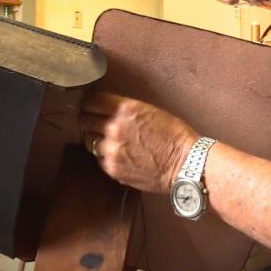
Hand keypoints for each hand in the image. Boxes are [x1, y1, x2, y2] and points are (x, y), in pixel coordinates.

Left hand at [79, 90, 198, 192]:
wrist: (186, 164)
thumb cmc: (174, 135)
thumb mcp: (150, 111)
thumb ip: (125, 110)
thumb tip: (106, 109)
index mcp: (125, 109)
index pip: (90, 101)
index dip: (89, 103)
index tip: (90, 105)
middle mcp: (114, 128)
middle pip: (84, 120)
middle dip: (88, 119)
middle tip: (94, 121)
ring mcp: (111, 150)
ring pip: (88, 140)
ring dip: (95, 138)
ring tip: (109, 140)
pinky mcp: (112, 169)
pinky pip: (99, 159)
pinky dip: (104, 156)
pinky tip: (118, 154)